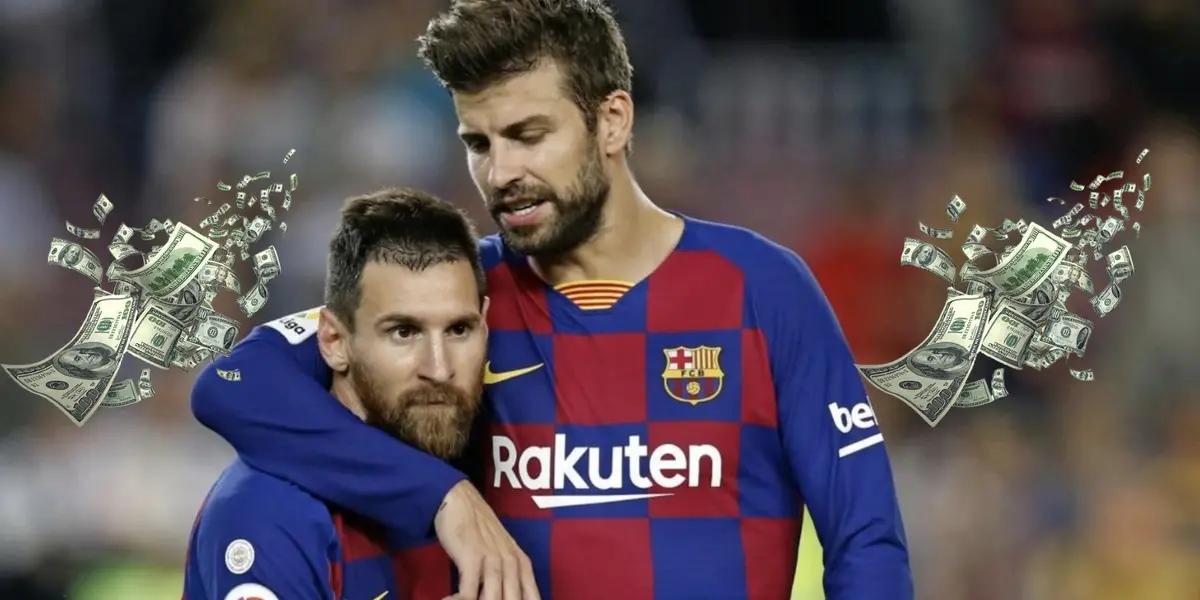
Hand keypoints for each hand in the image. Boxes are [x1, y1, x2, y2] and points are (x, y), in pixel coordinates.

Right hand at [435, 480, 538, 599]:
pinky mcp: (472, 558)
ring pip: (493, 599)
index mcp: (522, 564)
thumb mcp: (500, 552)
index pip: (532, 598)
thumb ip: (506, 577)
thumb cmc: (478, 530)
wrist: (460, 501)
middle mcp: (511, 563)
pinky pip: (469, 592)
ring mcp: (492, 560)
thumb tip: (505, 594)